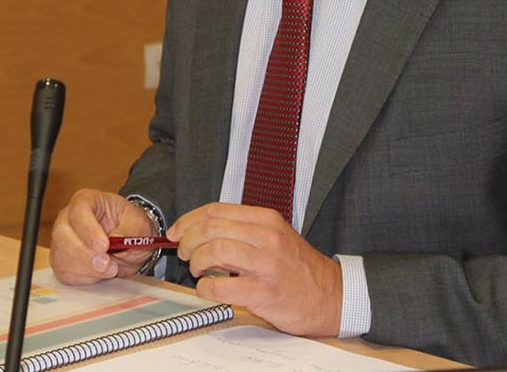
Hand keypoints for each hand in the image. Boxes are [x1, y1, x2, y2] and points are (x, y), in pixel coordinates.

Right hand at [50, 189, 157, 284]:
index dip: (89, 230)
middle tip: (107, 264)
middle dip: (84, 253)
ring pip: (61, 256)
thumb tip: (116, 239)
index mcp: (86, 201)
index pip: (78, 211)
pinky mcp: (62, 260)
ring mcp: (62, 240)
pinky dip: (83, 278)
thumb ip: (130, 230)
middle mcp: (68, 218)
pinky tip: (100, 274)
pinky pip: (64, 272)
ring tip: (111, 269)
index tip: (104, 246)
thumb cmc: (130, 226)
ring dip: (87, 269)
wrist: (129, 243)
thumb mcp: (139, 224)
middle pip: (62, 234)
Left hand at [169, 202, 342, 335]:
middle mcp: (266, 237)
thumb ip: (241, 230)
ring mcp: (266, 265)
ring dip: (196, 262)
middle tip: (186, 253)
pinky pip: (221, 286)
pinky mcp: (264, 292)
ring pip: (214, 251)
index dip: (188, 220)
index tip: (176, 232)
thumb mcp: (273, 236)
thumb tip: (197, 231)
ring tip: (198, 270)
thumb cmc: (296, 267)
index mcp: (266, 219)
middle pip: (210, 227)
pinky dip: (206, 288)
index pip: (215, 210)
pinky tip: (208, 289)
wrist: (330, 295)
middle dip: (188, 240)